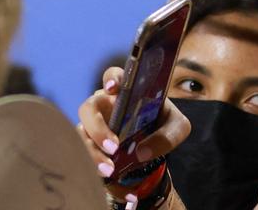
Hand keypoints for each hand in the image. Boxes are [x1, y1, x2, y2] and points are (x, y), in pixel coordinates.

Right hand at [76, 67, 189, 200]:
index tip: (113, 89)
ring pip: (81, 134)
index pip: (112, 76)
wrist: (153, 144)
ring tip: (109, 170)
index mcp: (124, 92)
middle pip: (87, 108)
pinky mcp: (90, 145)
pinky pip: (83, 154)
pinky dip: (95, 168)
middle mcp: (104, 106)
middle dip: (97, 128)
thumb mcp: (176, 127)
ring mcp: (94, 126)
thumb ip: (167, 136)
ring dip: (92, 152)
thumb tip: (142, 151)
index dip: (110, 79)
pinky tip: (112, 181)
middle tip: (114, 147)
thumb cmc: (162, 125)